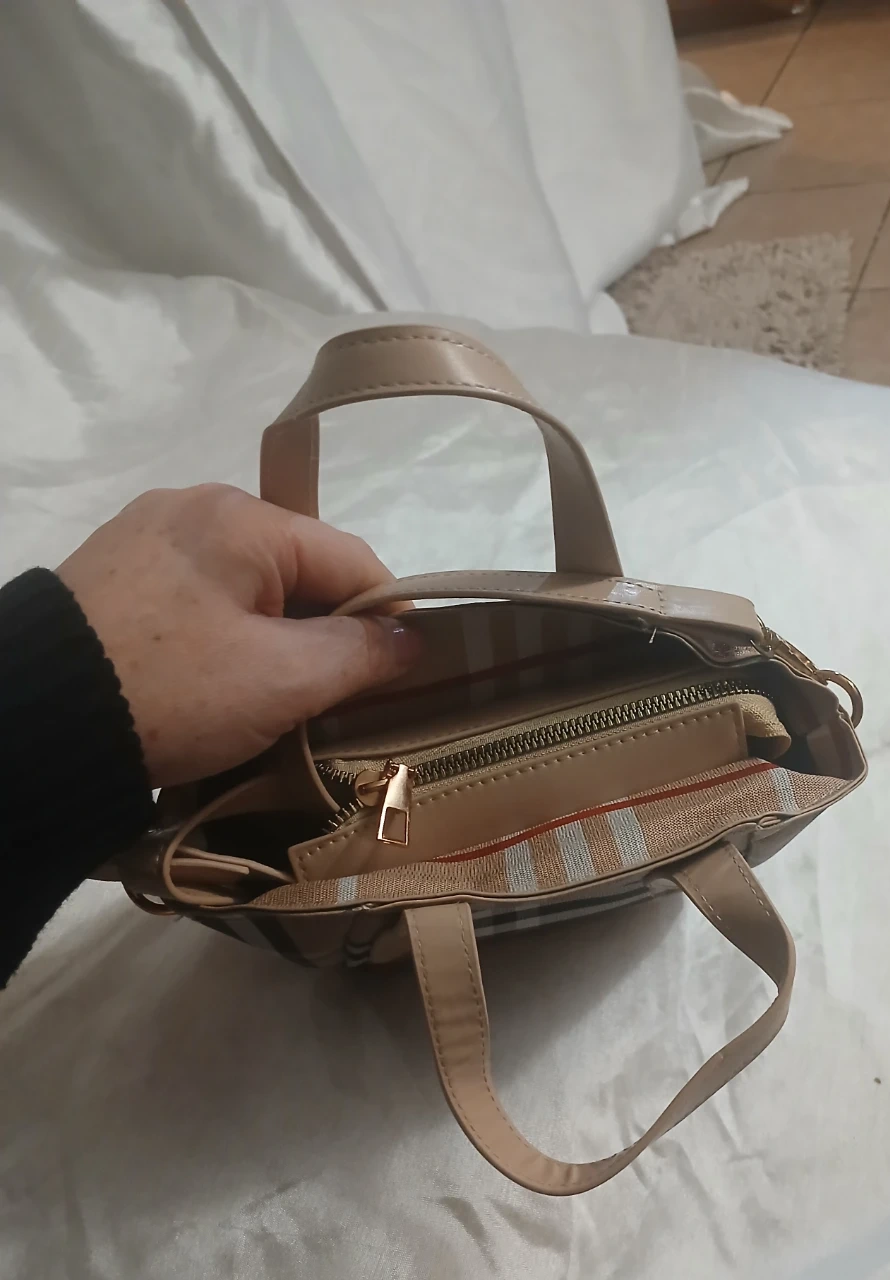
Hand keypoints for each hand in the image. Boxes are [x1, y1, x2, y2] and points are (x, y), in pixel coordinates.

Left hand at [57, 484, 420, 786]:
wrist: (35, 723)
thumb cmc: (172, 693)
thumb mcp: (284, 679)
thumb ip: (361, 654)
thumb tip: (413, 638)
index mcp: (243, 517)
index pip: (352, 561)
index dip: (388, 621)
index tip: (396, 681)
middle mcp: (194, 506)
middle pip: (299, 571)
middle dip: (325, 634)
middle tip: (329, 703)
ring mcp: (146, 536)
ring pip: (248, 587)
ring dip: (274, 639)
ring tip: (269, 701)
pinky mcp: (112, 575)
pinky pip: (198, 598)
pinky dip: (221, 637)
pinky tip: (212, 683)